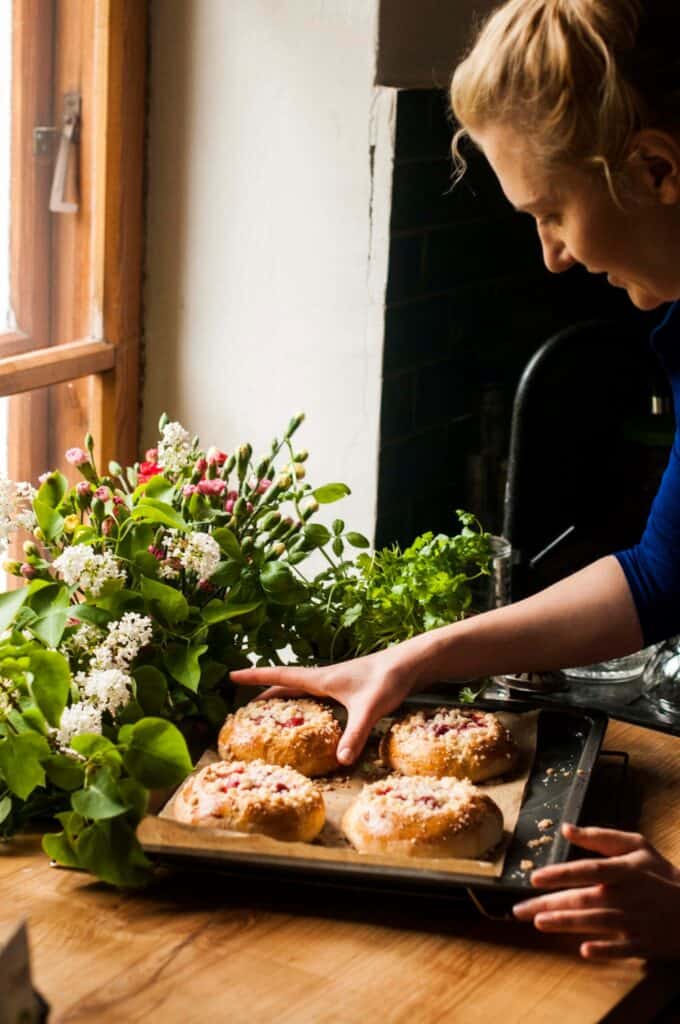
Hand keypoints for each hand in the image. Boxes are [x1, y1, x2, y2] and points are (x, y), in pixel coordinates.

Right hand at [230, 646, 419, 765]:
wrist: (412, 664)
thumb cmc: (389, 679)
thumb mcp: (369, 709)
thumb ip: (354, 735)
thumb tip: (340, 762)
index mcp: (321, 679)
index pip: (280, 676)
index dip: (255, 677)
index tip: (232, 675)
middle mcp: (324, 678)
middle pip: (285, 684)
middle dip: (263, 692)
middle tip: (242, 704)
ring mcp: (336, 683)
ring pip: (300, 690)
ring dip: (282, 697)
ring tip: (268, 711)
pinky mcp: (348, 689)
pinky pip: (315, 696)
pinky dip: (303, 704)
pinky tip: (309, 716)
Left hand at [513, 823, 679, 959]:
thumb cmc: (660, 875)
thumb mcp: (637, 846)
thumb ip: (601, 837)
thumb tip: (566, 828)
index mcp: (624, 870)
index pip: (588, 870)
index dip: (561, 873)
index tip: (535, 877)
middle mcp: (627, 895)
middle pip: (583, 899)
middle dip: (549, 903)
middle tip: (519, 909)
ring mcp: (634, 921)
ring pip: (595, 923)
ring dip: (567, 923)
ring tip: (539, 922)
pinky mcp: (642, 944)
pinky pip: (621, 949)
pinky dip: (604, 950)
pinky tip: (584, 950)